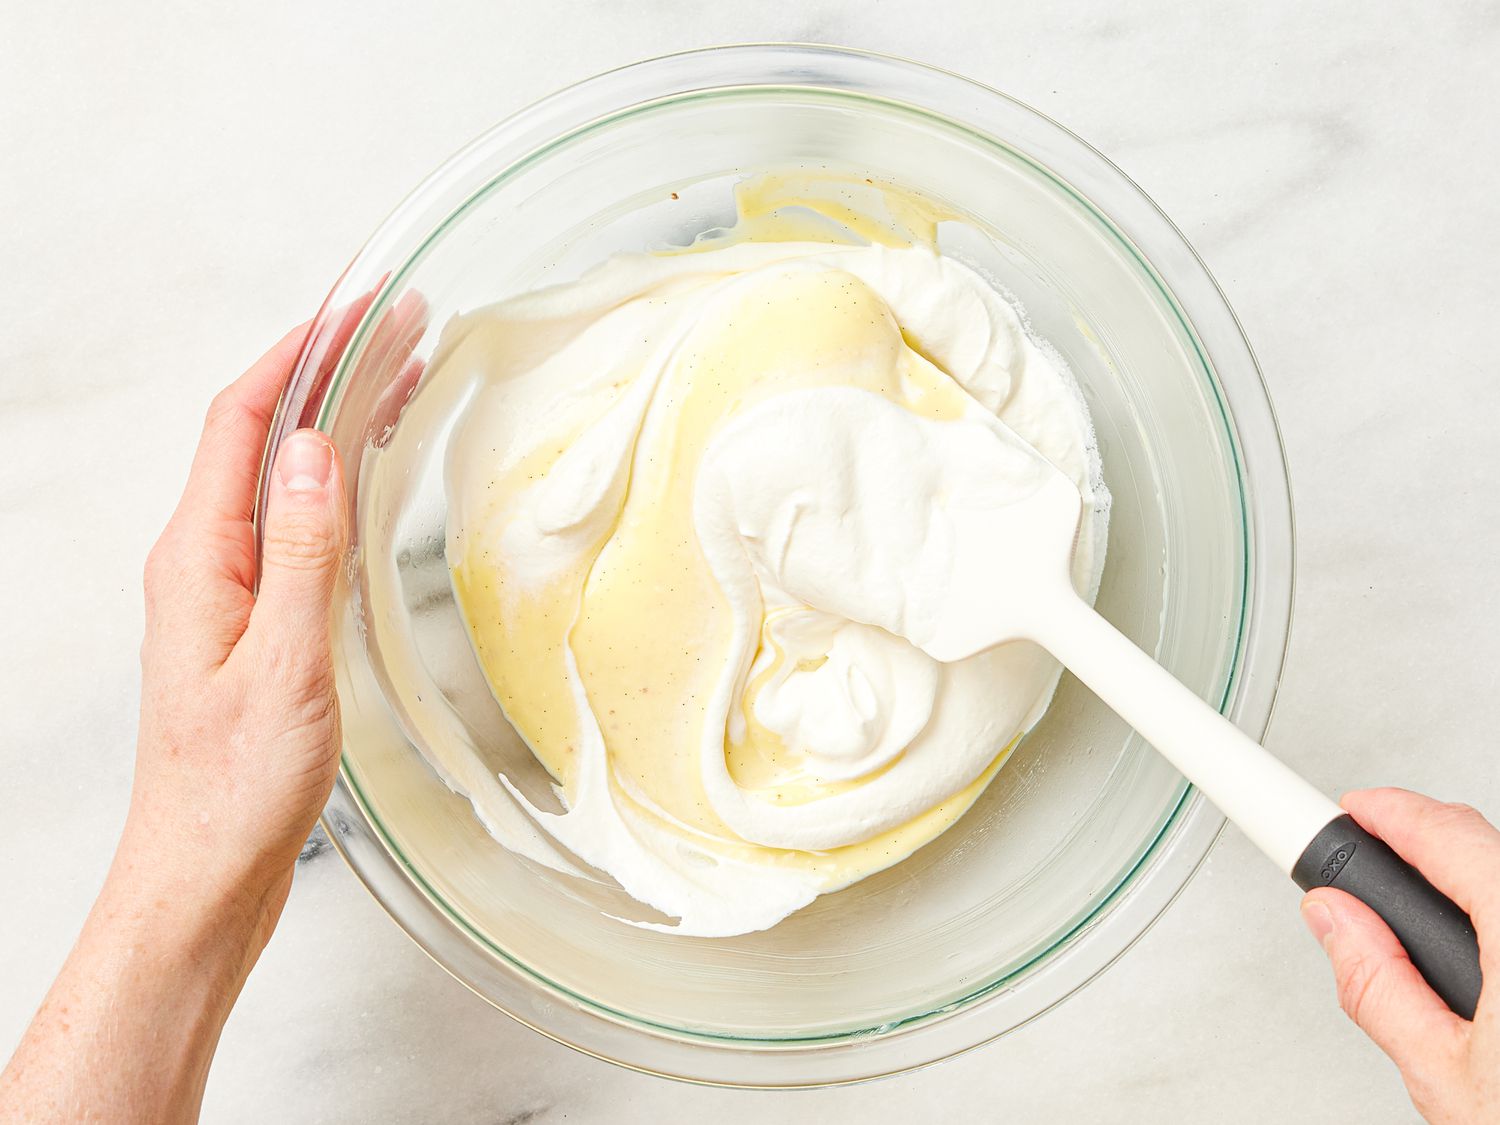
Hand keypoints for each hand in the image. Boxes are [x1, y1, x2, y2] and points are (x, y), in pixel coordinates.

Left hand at [128, 322, 348, 938]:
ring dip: (336, 418)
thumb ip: (301, 554)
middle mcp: (205, 561)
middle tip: (402, 324)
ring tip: (401, 375)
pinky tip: (369, 472)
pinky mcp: (253, 620)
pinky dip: (337, 478)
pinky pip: (295, 521)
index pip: (245, 419)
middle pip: (264, 434)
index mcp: (200, 558)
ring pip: (283, 475)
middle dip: (329, 369)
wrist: (205, 870)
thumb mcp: (284, 666)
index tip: (361, 307)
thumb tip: (317, 449)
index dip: (302, 352)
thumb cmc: (237, 786)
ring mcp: (227, 590)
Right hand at [1302, 788, 1498, 1122]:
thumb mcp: (1448, 1080)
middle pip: (1490, 848)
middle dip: (1425, 844)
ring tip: (1427, 919)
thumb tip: (1335, 921)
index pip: (1448, 834)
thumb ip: (1380, 986)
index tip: (1350, 812)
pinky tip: (1488, 964)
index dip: (1387, 813)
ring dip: (1474, 888)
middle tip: (1370, 861)